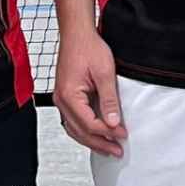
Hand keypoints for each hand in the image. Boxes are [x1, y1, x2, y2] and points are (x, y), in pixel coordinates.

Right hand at [54, 26, 126, 156]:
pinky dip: (85, 130)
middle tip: (117, 151)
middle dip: (100, 143)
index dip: (108, 132)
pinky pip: (73, 120)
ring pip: (75, 129)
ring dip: (92, 140)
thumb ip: (109, 99)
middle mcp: (61, 100)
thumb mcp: (104, 73)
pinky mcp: (66, 96)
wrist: (77, 33)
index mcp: (69, 95)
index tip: (123, 135)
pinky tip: (96, 135)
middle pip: (80, 131)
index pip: (89, 123)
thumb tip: (113, 122)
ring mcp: (61, 99)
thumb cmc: (87, 47)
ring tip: (108, 148)